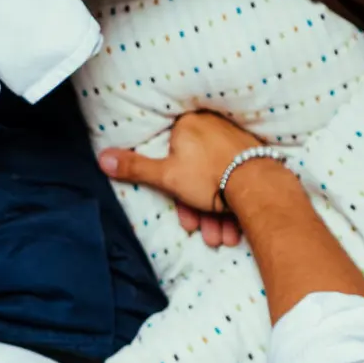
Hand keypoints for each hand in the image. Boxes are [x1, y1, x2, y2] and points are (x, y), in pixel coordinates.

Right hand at [99, 112, 266, 248]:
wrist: (261, 187)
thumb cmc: (210, 178)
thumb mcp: (166, 176)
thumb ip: (135, 167)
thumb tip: (101, 158)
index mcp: (188, 124)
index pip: (172, 157)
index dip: (174, 191)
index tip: (183, 215)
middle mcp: (212, 126)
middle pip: (196, 174)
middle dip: (199, 210)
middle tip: (205, 234)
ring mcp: (234, 140)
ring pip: (217, 181)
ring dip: (216, 214)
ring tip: (222, 238)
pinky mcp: (254, 154)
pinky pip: (235, 179)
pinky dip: (232, 205)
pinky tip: (234, 228)